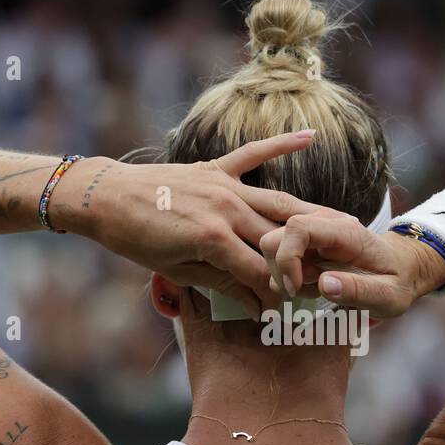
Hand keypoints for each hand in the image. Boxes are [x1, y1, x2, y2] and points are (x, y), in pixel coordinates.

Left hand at [59, 131, 321, 319]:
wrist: (106, 198)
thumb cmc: (136, 239)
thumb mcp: (178, 271)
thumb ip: (223, 284)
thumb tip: (257, 308)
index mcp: (215, 239)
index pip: (260, 272)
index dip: (278, 294)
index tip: (293, 308)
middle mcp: (227, 208)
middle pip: (277, 240)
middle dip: (299, 263)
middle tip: (321, 278)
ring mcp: (224, 185)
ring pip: (277, 203)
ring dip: (307, 218)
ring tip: (337, 229)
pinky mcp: (216, 168)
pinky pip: (254, 154)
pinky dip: (282, 144)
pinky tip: (311, 136)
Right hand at [259, 211, 444, 317]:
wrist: (402, 268)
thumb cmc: (397, 282)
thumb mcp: (387, 295)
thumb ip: (358, 290)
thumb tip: (323, 284)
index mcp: (344, 232)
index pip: (297, 229)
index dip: (286, 259)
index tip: (296, 288)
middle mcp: (324, 224)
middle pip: (274, 237)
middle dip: (279, 271)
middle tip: (304, 291)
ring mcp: (313, 232)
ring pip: (272, 247)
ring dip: (283, 275)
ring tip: (311, 289)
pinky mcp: (307, 243)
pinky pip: (280, 256)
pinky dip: (287, 276)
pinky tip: (310, 284)